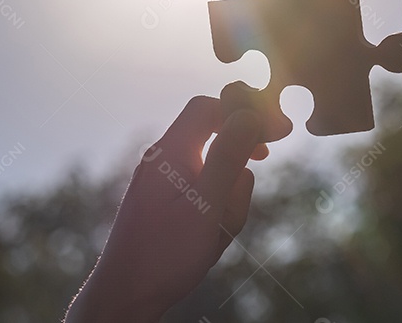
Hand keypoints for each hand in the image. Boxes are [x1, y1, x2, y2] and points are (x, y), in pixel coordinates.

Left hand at [66, 96, 266, 322]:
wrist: (123, 295)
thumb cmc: (166, 254)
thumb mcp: (208, 205)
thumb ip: (228, 157)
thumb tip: (249, 115)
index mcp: (170, 153)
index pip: (209, 107)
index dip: (245, 110)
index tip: (277, 131)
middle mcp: (160, 160)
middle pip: (208, 129)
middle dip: (240, 144)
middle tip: (267, 155)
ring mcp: (157, 180)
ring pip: (205, 161)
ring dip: (228, 179)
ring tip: (230, 217)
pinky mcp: (158, 201)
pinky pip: (196, 185)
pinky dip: (215, 197)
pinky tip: (216, 227)